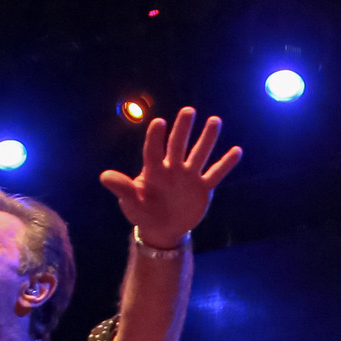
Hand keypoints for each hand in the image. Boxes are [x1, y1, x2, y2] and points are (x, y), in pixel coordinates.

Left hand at [98, 107, 242, 241]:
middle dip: (183, 128)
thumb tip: (103, 177)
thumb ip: (122, 188)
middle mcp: (172, 168)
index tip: (159, 123)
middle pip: (178, 145)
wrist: (163, 228)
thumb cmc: (143, 212)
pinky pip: (215, 174)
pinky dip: (225, 164)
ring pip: (199, 154)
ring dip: (207, 138)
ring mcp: (189, 177)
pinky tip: (236, 151)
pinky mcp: (202, 188)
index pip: (154, 150)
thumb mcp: (131, 202)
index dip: (156, 137)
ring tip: (215, 121)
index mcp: (153, 170)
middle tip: (188, 111)